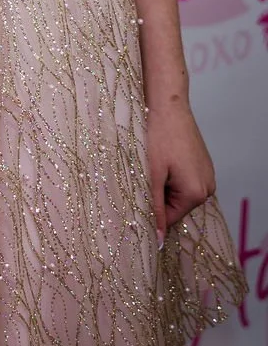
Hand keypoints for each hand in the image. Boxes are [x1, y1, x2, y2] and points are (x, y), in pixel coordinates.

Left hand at [146, 100, 216, 246]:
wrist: (168, 105)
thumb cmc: (158, 137)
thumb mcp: (152, 175)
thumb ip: (155, 207)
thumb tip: (159, 239)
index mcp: (196, 194)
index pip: (171, 219)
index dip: (152, 210)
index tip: (137, 196)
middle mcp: (208, 188)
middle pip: (176, 206)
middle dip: (158, 195)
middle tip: (144, 174)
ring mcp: (208, 175)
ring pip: (179, 192)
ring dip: (164, 184)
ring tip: (153, 164)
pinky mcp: (204, 164)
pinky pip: (185, 179)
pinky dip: (172, 174)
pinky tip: (163, 158)